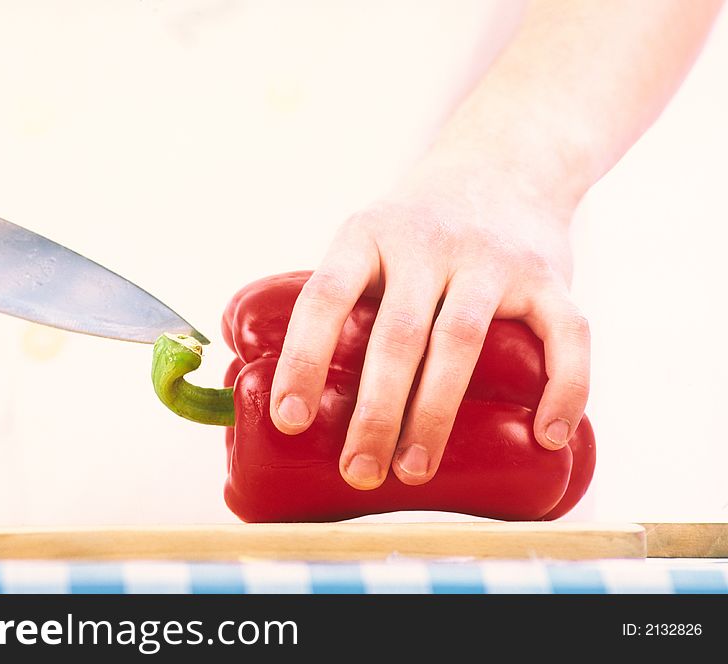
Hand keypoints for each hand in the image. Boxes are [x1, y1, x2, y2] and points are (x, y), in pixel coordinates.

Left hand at [268, 152, 590, 489]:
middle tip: (359, 470)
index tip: (291, 420)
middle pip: (397, 334)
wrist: (502, 164)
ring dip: (435, 414)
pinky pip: (565, 334)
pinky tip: (545, 436)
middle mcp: (427, 241)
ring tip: (413, 471)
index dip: (303, 359)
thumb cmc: (418, 230)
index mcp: (369, 234)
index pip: (326, 297)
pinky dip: (563, 387)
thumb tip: (293, 397)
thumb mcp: (370, 239)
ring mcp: (490, 257)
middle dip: (375, 412)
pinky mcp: (548, 274)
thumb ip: (343, 302)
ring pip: (461, 341)